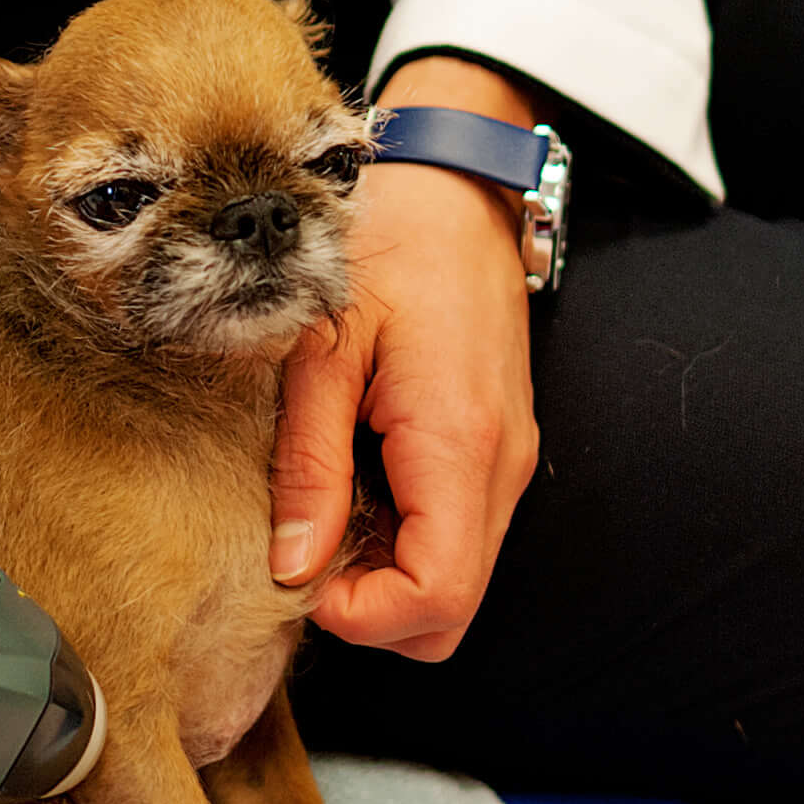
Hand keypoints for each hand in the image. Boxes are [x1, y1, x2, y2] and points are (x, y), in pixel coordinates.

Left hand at [270, 59, 541, 661]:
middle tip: (305, 547)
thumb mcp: (321, 349)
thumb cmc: (387, 247)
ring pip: (458, 579)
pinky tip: (357, 481)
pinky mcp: (499, 450)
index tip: (299, 576)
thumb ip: (310, 465)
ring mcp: (509, 461)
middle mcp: (502, 466)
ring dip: (386, 572)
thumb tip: (294, 567)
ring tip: (326, 503)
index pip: (436, 599)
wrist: (456, 187)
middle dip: (373, 608)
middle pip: (450, 613)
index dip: (362, 616)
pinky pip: (458, 533)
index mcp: (458, 442)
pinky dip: (405, 537)